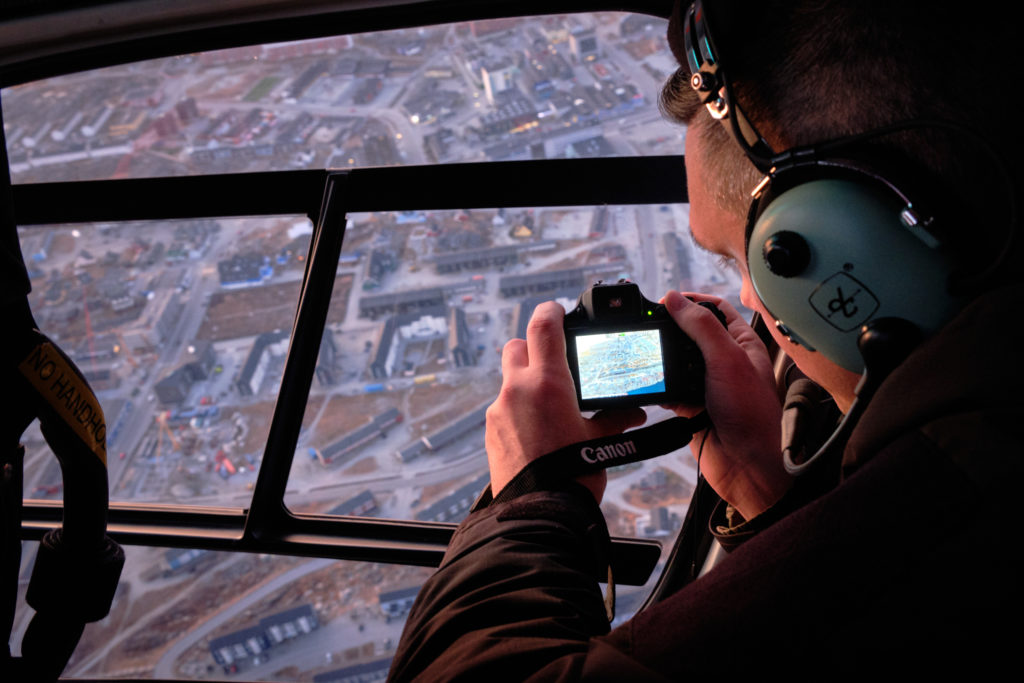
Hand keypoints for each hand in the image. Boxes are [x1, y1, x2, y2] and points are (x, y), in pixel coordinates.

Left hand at [485, 301, 646, 502]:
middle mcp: (517, 390)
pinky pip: (502, 408)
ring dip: (525, 382)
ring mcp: (499, 411)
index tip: (558, 311)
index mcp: (547, 382)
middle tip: (553, 362)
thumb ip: (615, 418)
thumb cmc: (574, 476)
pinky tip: (536, 431)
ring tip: (549, 405)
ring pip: (508, 380)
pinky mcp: (490, 432)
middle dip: (532, 348)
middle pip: (516, 346)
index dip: (551, 311)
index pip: (543, 325)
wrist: (541, 514)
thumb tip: (633, 413)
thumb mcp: (601, 442)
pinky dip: (517, 410)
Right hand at [662, 291, 790, 519]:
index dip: (692, 301)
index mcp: (742, 344)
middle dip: (671, 330)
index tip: (666, 300)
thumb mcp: (727, 360)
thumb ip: (700, 327)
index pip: (715, 310)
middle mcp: (725, 361)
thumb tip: (674, 299)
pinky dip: (660, 387)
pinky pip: (669, 390)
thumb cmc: (752, 413)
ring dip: (664, 359)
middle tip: (649, 326)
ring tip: (647, 353)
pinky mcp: (692, 406)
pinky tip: (654, 385)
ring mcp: (708, 384)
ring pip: (677, 362)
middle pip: (691, 334)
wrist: (747, 465)